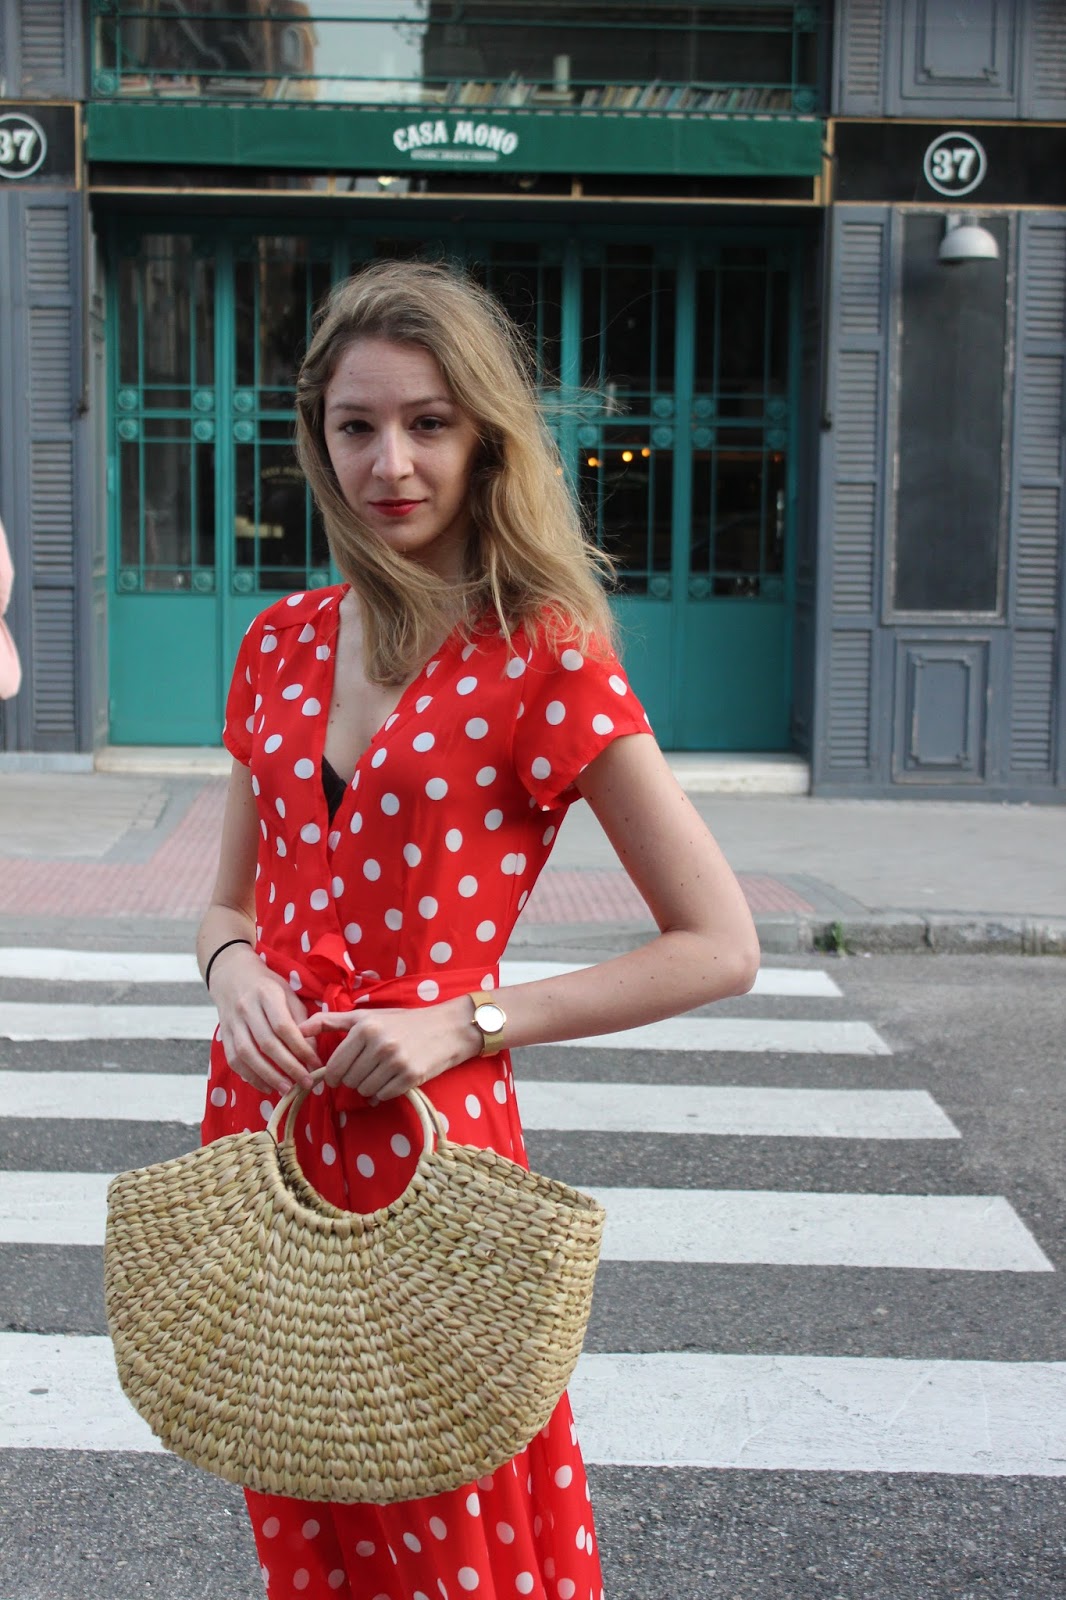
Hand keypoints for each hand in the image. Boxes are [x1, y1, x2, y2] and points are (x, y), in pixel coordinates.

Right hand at [209, 946, 318, 1096]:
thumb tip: (312, 1052)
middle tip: (306, 1083)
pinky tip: (266, 1086)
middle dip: (288, 1067)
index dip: (300, 1048)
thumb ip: (300, 1019)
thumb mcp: (288, 992)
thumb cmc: (266, 985)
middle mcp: (246, 1008)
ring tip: (287, 1089)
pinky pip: (234, 1060)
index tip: (316, 1064)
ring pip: (248, 1055)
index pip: (284, 1026)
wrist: (231, 974)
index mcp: (267, 994)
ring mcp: (232, 1022)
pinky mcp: (223, 1034)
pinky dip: (250, 1076)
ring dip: (269, 1076)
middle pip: (267, 1043)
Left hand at [299, 998, 477, 1101]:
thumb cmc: (402, 1022)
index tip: (341, 1073)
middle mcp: (379, 1043)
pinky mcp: (410, 1077)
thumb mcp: (365, 1016)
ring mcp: (396, 1061)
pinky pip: (382, 1096)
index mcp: (365, 1027)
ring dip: (369, 1086)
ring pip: (365, 1091)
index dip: (334, 1075)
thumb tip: (298, 1029)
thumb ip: (330, 1022)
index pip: (335, 1066)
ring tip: (381, 1071)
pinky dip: (384, 1091)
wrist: (446, 1028)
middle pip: (349, 1081)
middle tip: (366, 1069)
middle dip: (353, 1080)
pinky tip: (393, 1078)